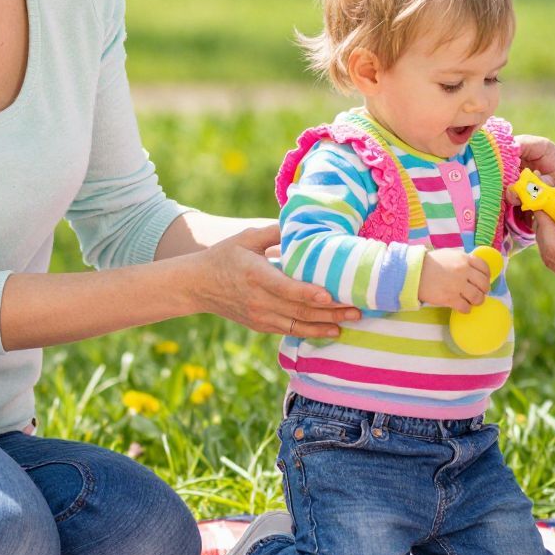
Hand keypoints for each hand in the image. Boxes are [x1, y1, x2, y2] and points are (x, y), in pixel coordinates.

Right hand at [191, 224, 361, 339]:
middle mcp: (259, 300)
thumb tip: (303, 222)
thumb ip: (274, 231)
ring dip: (325, 326)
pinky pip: (289, 332)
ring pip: (297, 325)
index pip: (286, 288)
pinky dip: (310, 333)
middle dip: (330, 312)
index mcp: (256, 275)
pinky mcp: (261, 326)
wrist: (197, 285)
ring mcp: (260, 316)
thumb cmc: (225, 256)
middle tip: (357, 309)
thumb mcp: (246, 238)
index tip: (330, 295)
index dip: (309, 294)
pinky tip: (330, 330)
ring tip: (349, 323)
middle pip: (299, 310)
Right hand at [417, 248, 492, 312]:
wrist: (414, 272)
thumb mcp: (449, 254)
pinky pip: (465, 307)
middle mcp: (463, 271)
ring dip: (477, 301)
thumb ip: (462, 260)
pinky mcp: (450, 298)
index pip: (484, 268)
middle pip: (484, 284)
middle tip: (479, 293)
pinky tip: (463, 307)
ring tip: (472, 302)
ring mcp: (457, 285)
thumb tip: (473, 268)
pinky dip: (466, 309)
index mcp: (464, 259)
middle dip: (484, 290)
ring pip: (477, 297)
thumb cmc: (430, 263)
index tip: (484, 281)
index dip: (487, 276)